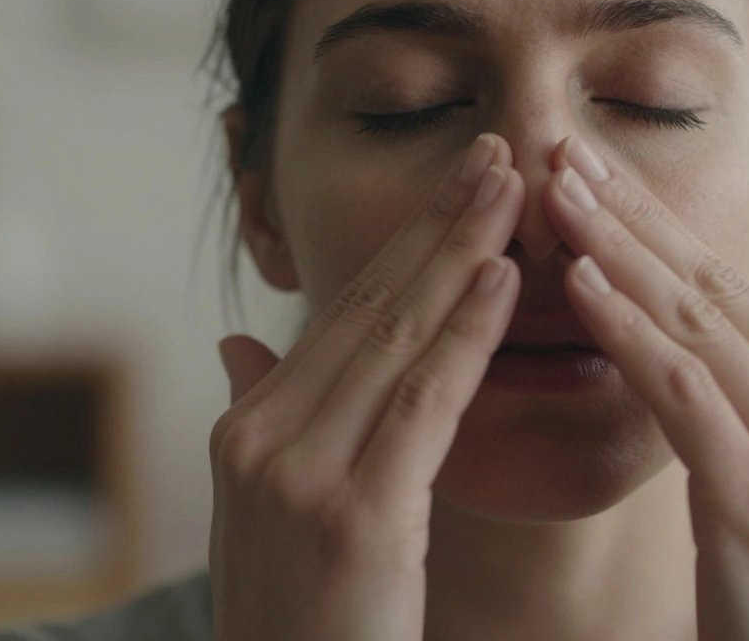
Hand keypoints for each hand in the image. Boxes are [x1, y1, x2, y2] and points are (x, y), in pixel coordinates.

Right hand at [208, 134, 523, 640]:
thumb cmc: (298, 616)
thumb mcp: (259, 514)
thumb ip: (255, 413)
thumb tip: (239, 341)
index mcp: (246, 429)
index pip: (341, 317)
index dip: (403, 246)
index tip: (455, 188)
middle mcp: (263, 437)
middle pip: (369, 306)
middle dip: (438, 224)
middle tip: (494, 153)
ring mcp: (301, 472)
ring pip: (396, 336)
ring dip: (459, 253)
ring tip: (509, 187)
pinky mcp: (355, 514)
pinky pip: (422, 402)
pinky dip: (465, 334)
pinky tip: (502, 278)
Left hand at [544, 136, 748, 640]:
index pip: (733, 290)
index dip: (661, 224)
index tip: (598, 171)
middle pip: (711, 287)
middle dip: (631, 212)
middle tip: (562, 147)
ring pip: (693, 322)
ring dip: (615, 248)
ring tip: (556, 189)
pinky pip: (682, 391)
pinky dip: (627, 330)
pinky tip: (578, 283)